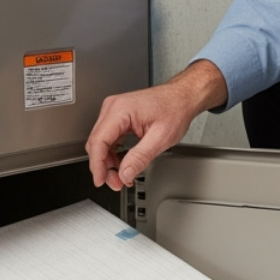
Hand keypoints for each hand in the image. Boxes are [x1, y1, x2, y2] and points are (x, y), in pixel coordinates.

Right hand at [85, 61, 228, 189]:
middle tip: (117, 183)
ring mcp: (114, 111)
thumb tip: (125, 174)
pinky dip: (112, 153)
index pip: (98, 141)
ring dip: (108, 162)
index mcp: (120, 110)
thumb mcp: (160, 138)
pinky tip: (122, 163)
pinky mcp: (118, 116)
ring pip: (101, 143)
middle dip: (104, 167)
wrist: (183, 97)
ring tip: (122, 176)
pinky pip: (108, 138)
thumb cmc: (175, 109)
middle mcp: (113, 108)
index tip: (101, 180)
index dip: (97, 165)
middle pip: (97, 143)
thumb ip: (140, 158)